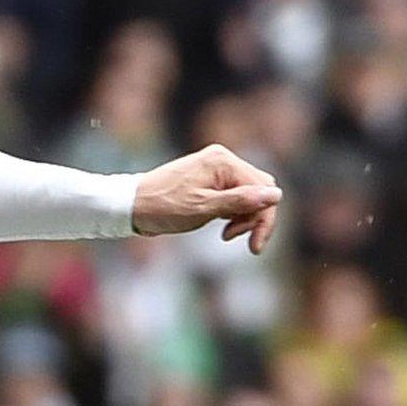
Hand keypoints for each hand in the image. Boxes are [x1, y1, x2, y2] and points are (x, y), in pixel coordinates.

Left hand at [131, 144, 281, 253]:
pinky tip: (222, 227)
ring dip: (244, 216)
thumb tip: (276, 195)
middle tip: (234, 237)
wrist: (130, 206)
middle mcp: (222, 159)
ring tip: (226, 234)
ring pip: (249, 193)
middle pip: (259, 189)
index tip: (255, 246)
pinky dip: (233, 212)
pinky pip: (234, 194)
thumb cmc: (163, 208)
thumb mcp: (204, 208)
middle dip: (254, 217)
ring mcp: (215, 168)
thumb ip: (240, 201)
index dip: (264, 219)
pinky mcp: (209, 179)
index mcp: (223, 161)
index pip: (263, 189)